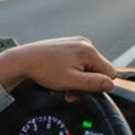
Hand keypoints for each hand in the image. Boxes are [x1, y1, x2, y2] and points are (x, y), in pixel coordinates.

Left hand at [0, 37, 116, 99]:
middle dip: (84, 84)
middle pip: (97, 71)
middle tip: (67, 91)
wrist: (23, 60)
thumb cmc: (45, 70)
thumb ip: (94, 84)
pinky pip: (77, 62)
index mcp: (89, 51)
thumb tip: (111, 85)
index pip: (110, 73)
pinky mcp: (67, 44)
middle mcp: (85, 43)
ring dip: (75, 80)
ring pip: (86, 68)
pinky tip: (57, 75)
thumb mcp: (72, 82)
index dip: (97, 86)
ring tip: (59, 84)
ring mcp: (76, 42)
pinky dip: (69, 72)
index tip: (80, 91)